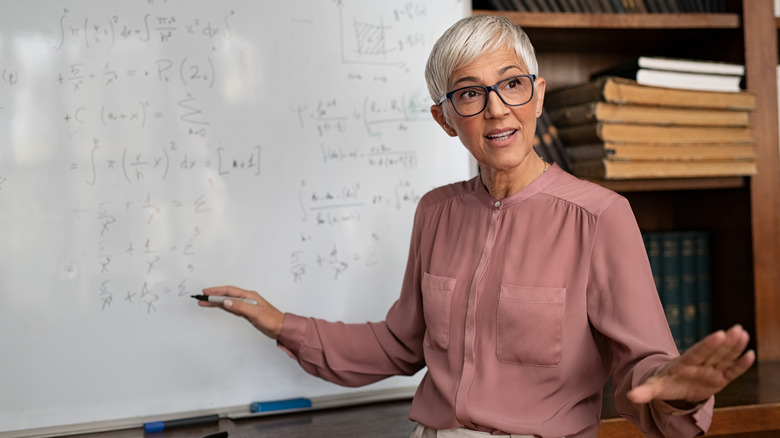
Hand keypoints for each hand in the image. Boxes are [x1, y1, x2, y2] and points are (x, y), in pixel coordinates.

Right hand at [199, 285, 284, 339]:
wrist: (280, 328)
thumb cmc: (272, 319)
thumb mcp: (255, 313)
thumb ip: (240, 307)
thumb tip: (226, 302)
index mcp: (249, 296)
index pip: (229, 291)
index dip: (217, 291)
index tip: (206, 293)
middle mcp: (247, 299)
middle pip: (226, 295)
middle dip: (213, 295)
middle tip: (201, 297)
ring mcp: (246, 306)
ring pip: (227, 301)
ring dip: (216, 301)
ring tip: (205, 302)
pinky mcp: (246, 312)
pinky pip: (231, 308)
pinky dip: (223, 307)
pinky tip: (218, 306)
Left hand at [628, 324, 754, 404]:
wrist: (673, 386)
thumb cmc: (664, 384)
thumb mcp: (654, 388)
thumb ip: (644, 392)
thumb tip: (631, 396)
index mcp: (684, 364)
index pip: (697, 352)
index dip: (708, 344)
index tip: (719, 334)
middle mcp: (699, 364)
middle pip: (714, 352)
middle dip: (725, 342)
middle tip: (737, 330)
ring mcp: (710, 370)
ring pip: (724, 358)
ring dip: (735, 347)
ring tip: (744, 334)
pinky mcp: (719, 378)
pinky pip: (732, 371)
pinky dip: (741, 365)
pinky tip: (750, 354)